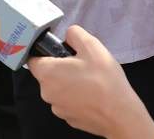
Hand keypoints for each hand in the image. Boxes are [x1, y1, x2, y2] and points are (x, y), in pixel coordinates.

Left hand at [28, 26, 153, 138]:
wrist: (120, 113)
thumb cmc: (103, 78)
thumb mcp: (91, 45)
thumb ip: (74, 34)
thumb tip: (68, 35)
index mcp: (47, 73)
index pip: (33, 59)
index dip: (45, 52)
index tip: (59, 51)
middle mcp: (47, 93)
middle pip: (47, 75)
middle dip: (61, 67)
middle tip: (82, 64)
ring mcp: (58, 109)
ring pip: (58, 89)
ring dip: (69, 83)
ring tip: (90, 80)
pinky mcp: (69, 119)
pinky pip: (68, 102)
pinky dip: (77, 97)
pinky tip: (93, 94)